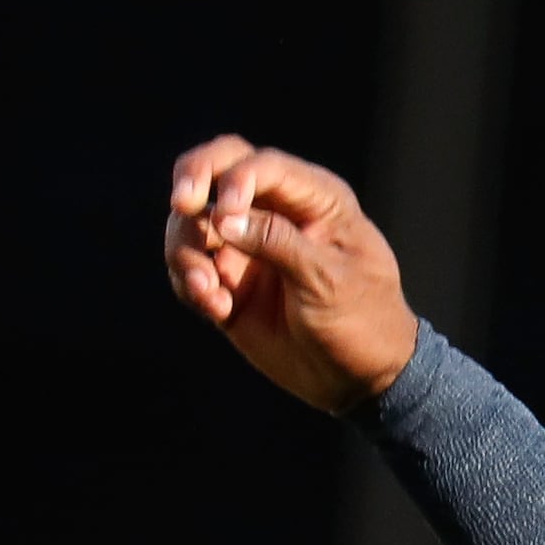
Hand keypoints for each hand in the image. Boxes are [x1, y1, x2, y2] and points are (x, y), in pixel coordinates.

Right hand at [162, 137, 421, 412]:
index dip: (235, 180)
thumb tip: (221, 217)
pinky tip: (215, 309)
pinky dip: (190, 283)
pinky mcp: (228, 283)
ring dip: (186, 248)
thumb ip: (277, 243)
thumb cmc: (363, 321)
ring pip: (193, 221)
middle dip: (191, 179)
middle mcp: (276, 212)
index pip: (261, 165)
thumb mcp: (329, 280)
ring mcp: (248, 246)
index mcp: (314, 199)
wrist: (359, 379)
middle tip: (181, 204)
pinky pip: (189, 268)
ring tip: (206, 290)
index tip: (224, 215)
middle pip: (217, 168)